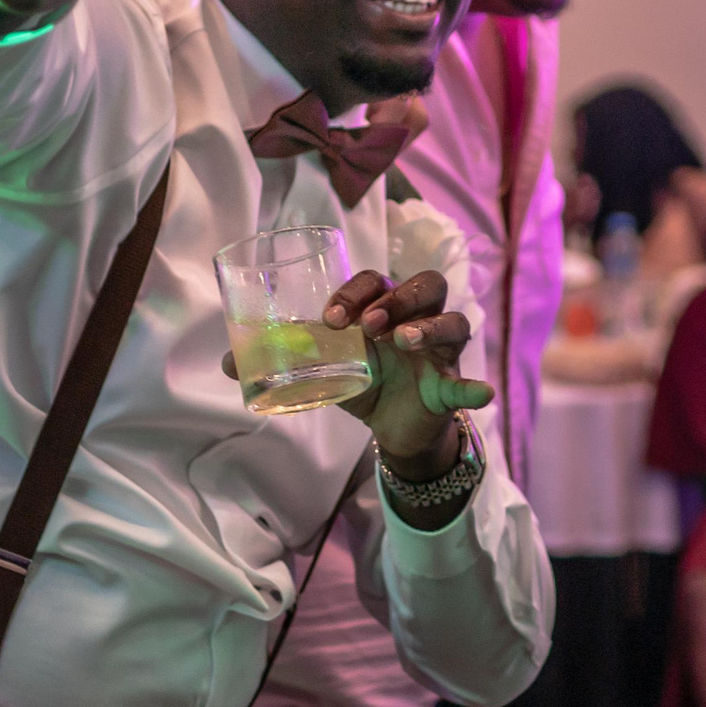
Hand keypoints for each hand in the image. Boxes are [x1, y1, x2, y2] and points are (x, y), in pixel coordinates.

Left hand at [216, 271, 495, 473]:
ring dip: (430, 326)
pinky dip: (475, 388)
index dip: (356, 290)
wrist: (391, 428)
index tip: (330, 319)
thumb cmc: (362, 380)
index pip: (378, 278)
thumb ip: (282, 359)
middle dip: (396, 298)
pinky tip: (480, 392)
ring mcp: (440, 351)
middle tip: (365, 325)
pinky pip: (468, 383)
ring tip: (402, 342)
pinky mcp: (450, 386)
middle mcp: (418, 319)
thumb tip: (224, 362)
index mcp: (384, 306)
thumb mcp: (322, 368)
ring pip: (453, 320)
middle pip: (425, 284)